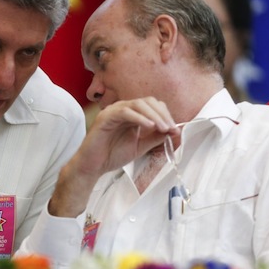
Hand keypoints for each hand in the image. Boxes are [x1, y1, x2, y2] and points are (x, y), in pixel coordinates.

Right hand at [49, 97, 178, 216]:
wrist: (92, 166)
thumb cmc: (112, 155)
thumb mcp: (140, 146)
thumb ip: (155, 138)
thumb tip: (173, 131)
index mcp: (131, 115)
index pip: (152, 106)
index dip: (166, 115)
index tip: (175, 130)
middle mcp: (123, 109)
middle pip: (147, 102)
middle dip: (162, 114)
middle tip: (171, 128)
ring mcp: (113, 111)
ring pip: (138, 104)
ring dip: (154, 115)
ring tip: (163, 128)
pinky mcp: (105, 117)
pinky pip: (125, 112)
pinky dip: (139, 118)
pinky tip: (149, 126)